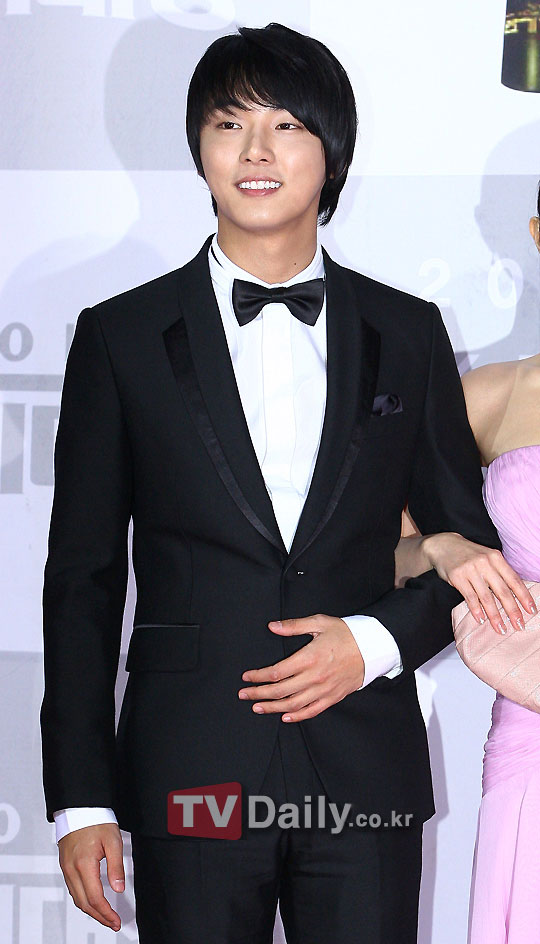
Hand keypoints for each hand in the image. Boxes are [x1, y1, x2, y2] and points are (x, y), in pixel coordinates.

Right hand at [58, 823, 123, 930]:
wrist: (79, 809)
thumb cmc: (96, 821)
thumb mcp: (113, 841)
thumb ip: (116, 866)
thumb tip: (119, 888)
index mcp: (84, 864)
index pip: (95, 898)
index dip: (106, 913)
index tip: (116, 920)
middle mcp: (71, 869)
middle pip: (84, 903)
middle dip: (99, 917)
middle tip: (113, 923)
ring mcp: (66, 868)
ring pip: (77, 899)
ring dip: (91, 911)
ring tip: (105, 916)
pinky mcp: (65, 866)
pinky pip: (73, 890)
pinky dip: (83, 900)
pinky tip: (92, 902)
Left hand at [238, 614, 364, 721]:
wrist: (372, 648)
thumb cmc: (345, 633)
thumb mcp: (319, 623)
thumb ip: (293, 626)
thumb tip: (272, 626)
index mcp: (309, 658)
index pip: (276, 672)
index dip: (258, 676)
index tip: (246, 677)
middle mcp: (315, 677)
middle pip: (280, 691)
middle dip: (258, 693)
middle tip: (244, 694)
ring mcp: (324, 690)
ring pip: (293, 704)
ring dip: (272, 708)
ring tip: (257, 707)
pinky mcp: (332, 697)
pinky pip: (312, 711)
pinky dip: (297, 716)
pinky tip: (284, 717)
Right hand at [421, 532, 536, 633]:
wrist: (444, 545)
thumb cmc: (469, 555)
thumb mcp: (487, 558)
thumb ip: (500, 572)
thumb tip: (516, 595)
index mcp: (496, 558)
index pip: (514, 580)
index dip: (524, 597)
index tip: (532, 611)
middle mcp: (485, 563)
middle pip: (502, 591)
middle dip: (512, 610)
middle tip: (519, 625)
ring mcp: (470, 569)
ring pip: (486, 597)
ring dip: (495, 615)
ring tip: (501, 628)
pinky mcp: (457, 576)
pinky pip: (469, 597)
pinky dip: (476, 610)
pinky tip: (481, 620)